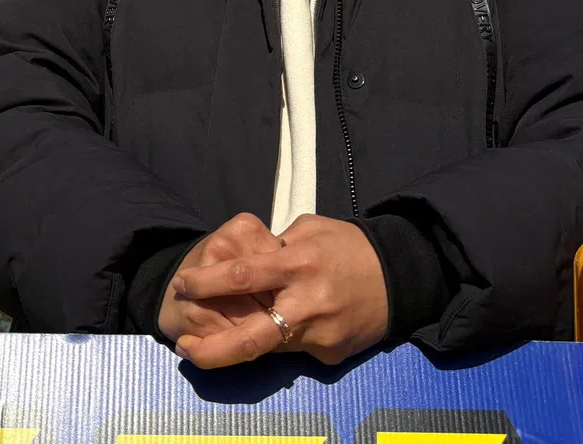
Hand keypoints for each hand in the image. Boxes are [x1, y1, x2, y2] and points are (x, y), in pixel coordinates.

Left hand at [171, 214, 388, 368]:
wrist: (400, 276)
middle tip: (183, 349)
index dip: (206, 283)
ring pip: (269, 349)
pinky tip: (288, 327)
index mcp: (297, 264)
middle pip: (250, 338)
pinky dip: (283, 340)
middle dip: (211, 350)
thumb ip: (278, 245)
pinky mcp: (329, 354)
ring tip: (211, 346)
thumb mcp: (311, 229)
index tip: (181, 286)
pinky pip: (296, 350)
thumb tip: (251, 257)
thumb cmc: (350, 245)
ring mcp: (319, 334)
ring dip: (239, 348)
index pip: (242, 275)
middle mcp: (305, 303)